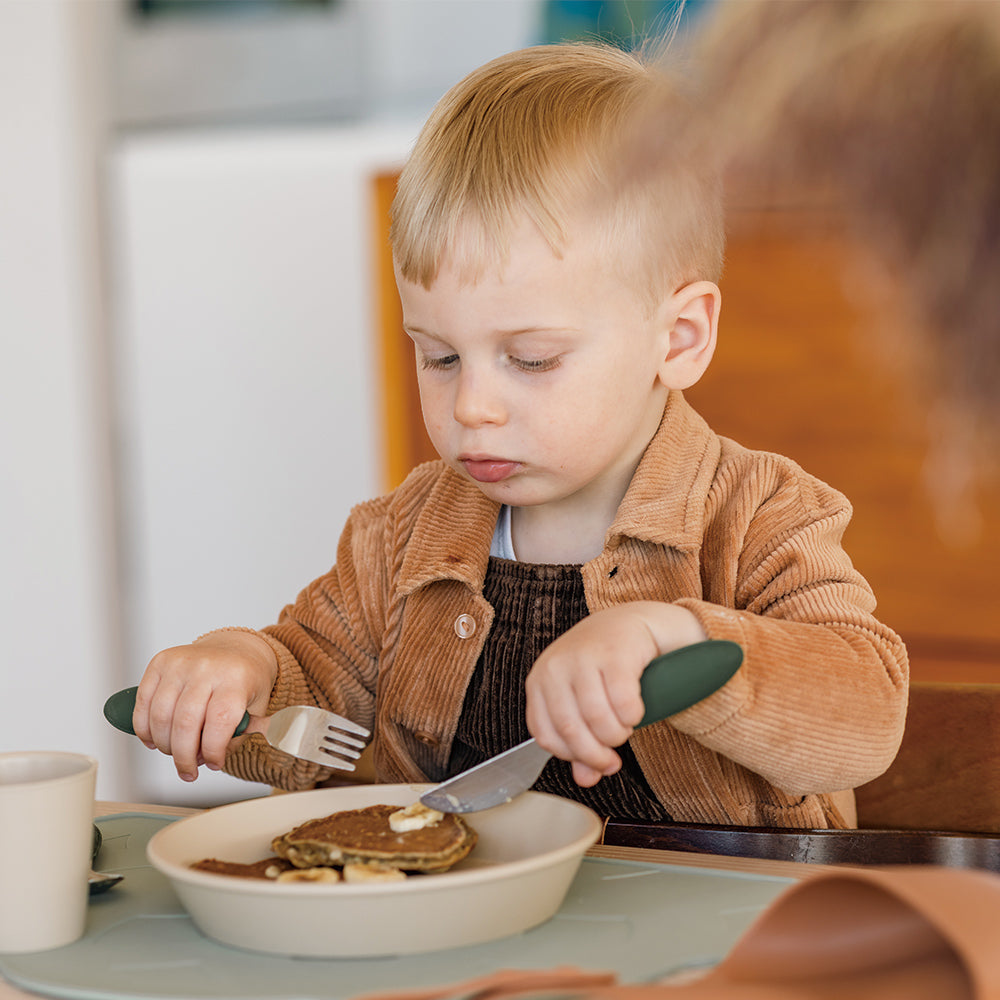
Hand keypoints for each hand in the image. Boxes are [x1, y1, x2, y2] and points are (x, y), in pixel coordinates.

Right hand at [132, 631, 277, 781]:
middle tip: (188, 771)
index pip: (220, 721)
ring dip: (164, 745)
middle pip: (185, 722)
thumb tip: (210, 759)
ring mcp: (182, 662)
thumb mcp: (259, 708)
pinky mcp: (161, 661)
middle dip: (184, 757)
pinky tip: (154, 740)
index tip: (214, 764)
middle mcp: (208, 667)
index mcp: (237, 678)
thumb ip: (241, 736)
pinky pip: (143, 702)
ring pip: (161, 716)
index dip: (213, 750)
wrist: (237, 647)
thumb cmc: (247, 680)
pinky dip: (144, 728)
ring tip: (175, 754)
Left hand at [524, 602, 706, 786]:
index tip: (595, 764)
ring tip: (625, 729)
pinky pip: (624, 702)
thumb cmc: (602, 666)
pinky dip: (633, 716)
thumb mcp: (583, 702)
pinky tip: (636, 711)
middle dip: (597, 754)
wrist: (630, 622)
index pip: (545, 734)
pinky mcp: (615, 652)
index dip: (572, 757)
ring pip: (598, 718)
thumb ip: (581, 742)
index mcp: (540, 680)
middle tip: (614, 759)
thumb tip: (585, 780)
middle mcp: (555, 666)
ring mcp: (583, 656)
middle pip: (571, 730)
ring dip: (617, 735)